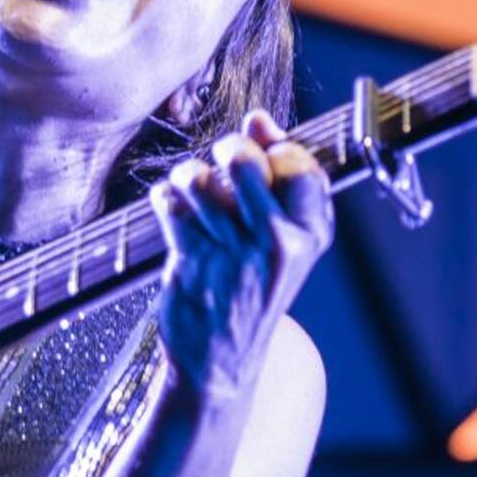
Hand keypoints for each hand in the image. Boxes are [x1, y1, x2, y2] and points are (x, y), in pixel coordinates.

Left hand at [149, 109, 333, 403]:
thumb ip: (275, 175)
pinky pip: (167, 200)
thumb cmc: (253, 285)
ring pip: (198, 176)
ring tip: (193, 194)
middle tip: (223, 166)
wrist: (221, 359)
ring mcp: (234, 251)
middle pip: (243, 157)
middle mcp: (278, 242)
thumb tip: (260, 118)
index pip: (297, 160)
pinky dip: (165, 200)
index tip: (262, 156)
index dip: (271, 147)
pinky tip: (175, 217)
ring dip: (188, 177)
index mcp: (310, 234)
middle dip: (225, 151)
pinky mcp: (192, 258)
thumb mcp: (284, 238)